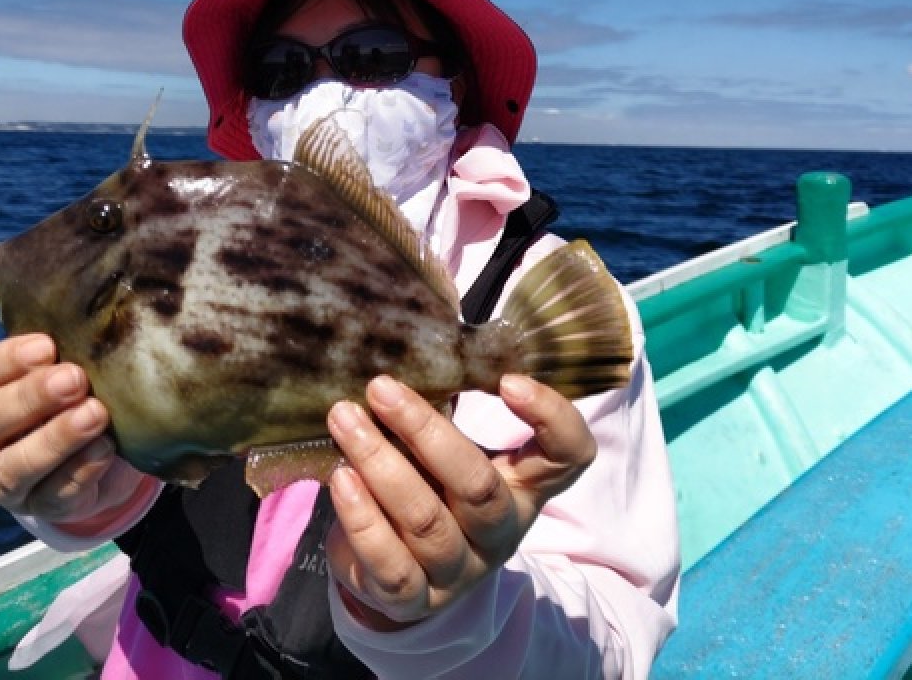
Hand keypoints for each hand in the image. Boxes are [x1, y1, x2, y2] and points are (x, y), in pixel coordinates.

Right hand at [0, 334, 142, 522]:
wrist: (94, 443)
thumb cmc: (64, 383)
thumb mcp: (50, 353)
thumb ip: (32, 317)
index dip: (0, 363)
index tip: (45, 346)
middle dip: (28, 399)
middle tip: (74, 378)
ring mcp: (4, 482)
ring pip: (11, 469)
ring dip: (54, 439)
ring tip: (95, 412)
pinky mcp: (41, 508)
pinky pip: (53, 497)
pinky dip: (80, 472)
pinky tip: (106, 448)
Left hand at [324, 374, 595, 629]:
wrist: (402, 573)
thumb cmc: (428, 483)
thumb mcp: (450, 448)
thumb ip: (447, 398)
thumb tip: (417, 314)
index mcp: (524, 485)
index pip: (569, 456)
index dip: (552, 418)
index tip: (508, 379)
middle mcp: (499, 530)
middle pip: (477, 485)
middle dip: (425, 430)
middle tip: (380, 386)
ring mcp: (458, 570)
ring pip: (425, 519)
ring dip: (380, 462)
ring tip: (343, 419)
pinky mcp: (411, 597)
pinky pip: (390, 565)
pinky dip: (363, 519)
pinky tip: (342, 478)